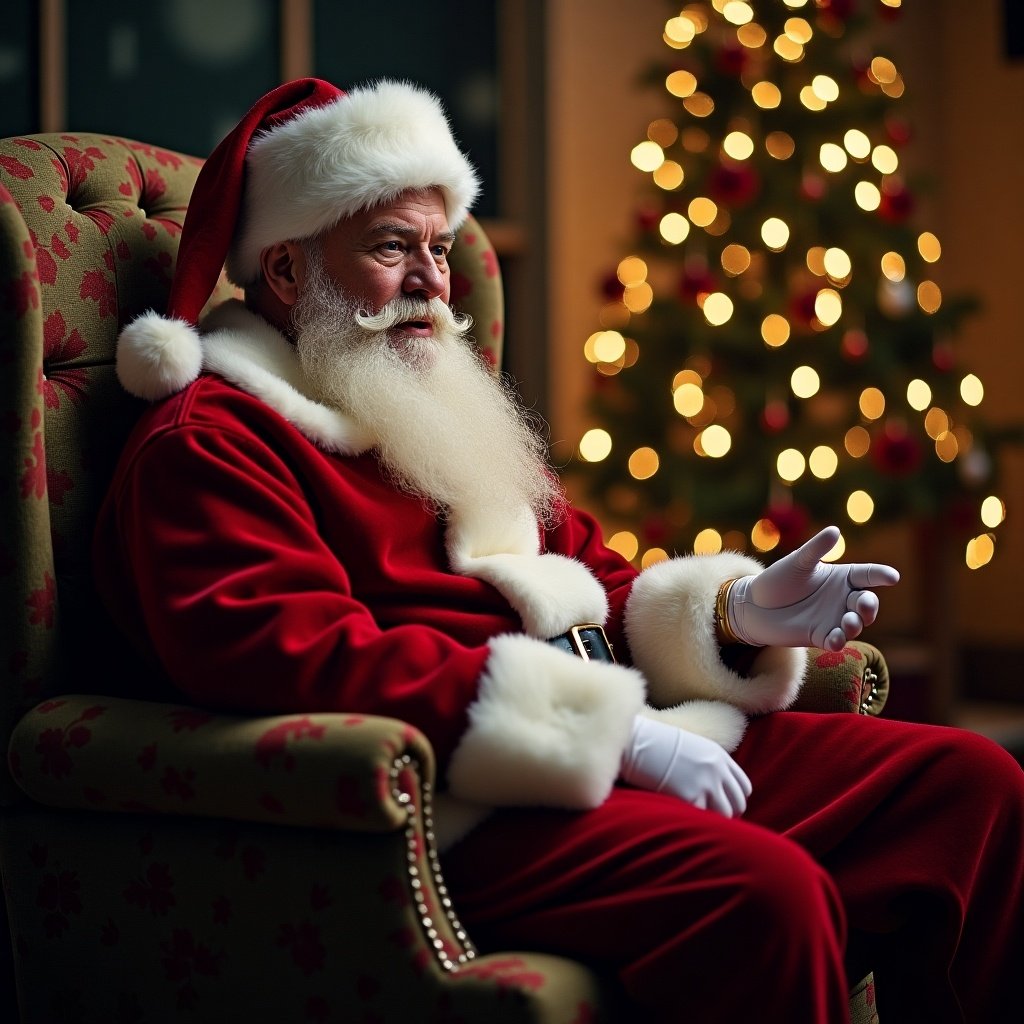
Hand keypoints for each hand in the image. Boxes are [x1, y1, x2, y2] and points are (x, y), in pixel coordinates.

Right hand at [620, 715, 751, 816]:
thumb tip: (711, 782)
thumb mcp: (691, 745)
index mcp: (719, 757)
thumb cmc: (657, 743)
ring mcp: (705, 784)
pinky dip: (697, 821)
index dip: (737, 799)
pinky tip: (688, 819)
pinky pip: (703, 817)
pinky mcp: (689, 796)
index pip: (744, 786)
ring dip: (716, 821)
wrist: (638, 741)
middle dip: (730, 813)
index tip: (728, 805)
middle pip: (738, 803)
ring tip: (704, 823)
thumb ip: (707, 762)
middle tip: (717, 819)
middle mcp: (717, 771)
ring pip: (725, 814)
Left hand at [727, 526, 899, 651]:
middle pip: (866, 603)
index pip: (867, 575)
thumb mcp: (798, 562)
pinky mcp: (821, 636)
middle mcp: (842, 599)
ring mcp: (833, 619)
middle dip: (869, 606)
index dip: (880, 575)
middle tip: (863, 604)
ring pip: (855, 624)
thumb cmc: (779, 579)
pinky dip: (837, 641)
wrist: (755, 605)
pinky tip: (834, 639)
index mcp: (842, 577)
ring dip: (855, 624)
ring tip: (848, 622)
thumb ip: (816, 549)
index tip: (893, 577)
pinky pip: (835, 641)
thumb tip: (834, 530)